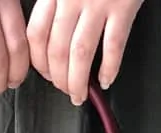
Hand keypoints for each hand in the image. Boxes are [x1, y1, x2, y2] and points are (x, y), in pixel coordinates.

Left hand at [27, 0, 142, 103]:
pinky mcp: (124, 7)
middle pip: (56, 51)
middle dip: (58, 79)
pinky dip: (109, 68)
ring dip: (77, 81)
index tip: (46, 75)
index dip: (39, 63)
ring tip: (79, 95)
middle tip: (64, 90)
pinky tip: (106, 81)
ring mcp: (99, 3)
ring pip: (80, 54)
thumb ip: (53, 1)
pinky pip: (114, 46)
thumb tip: (47, 35)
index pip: (36, 35)